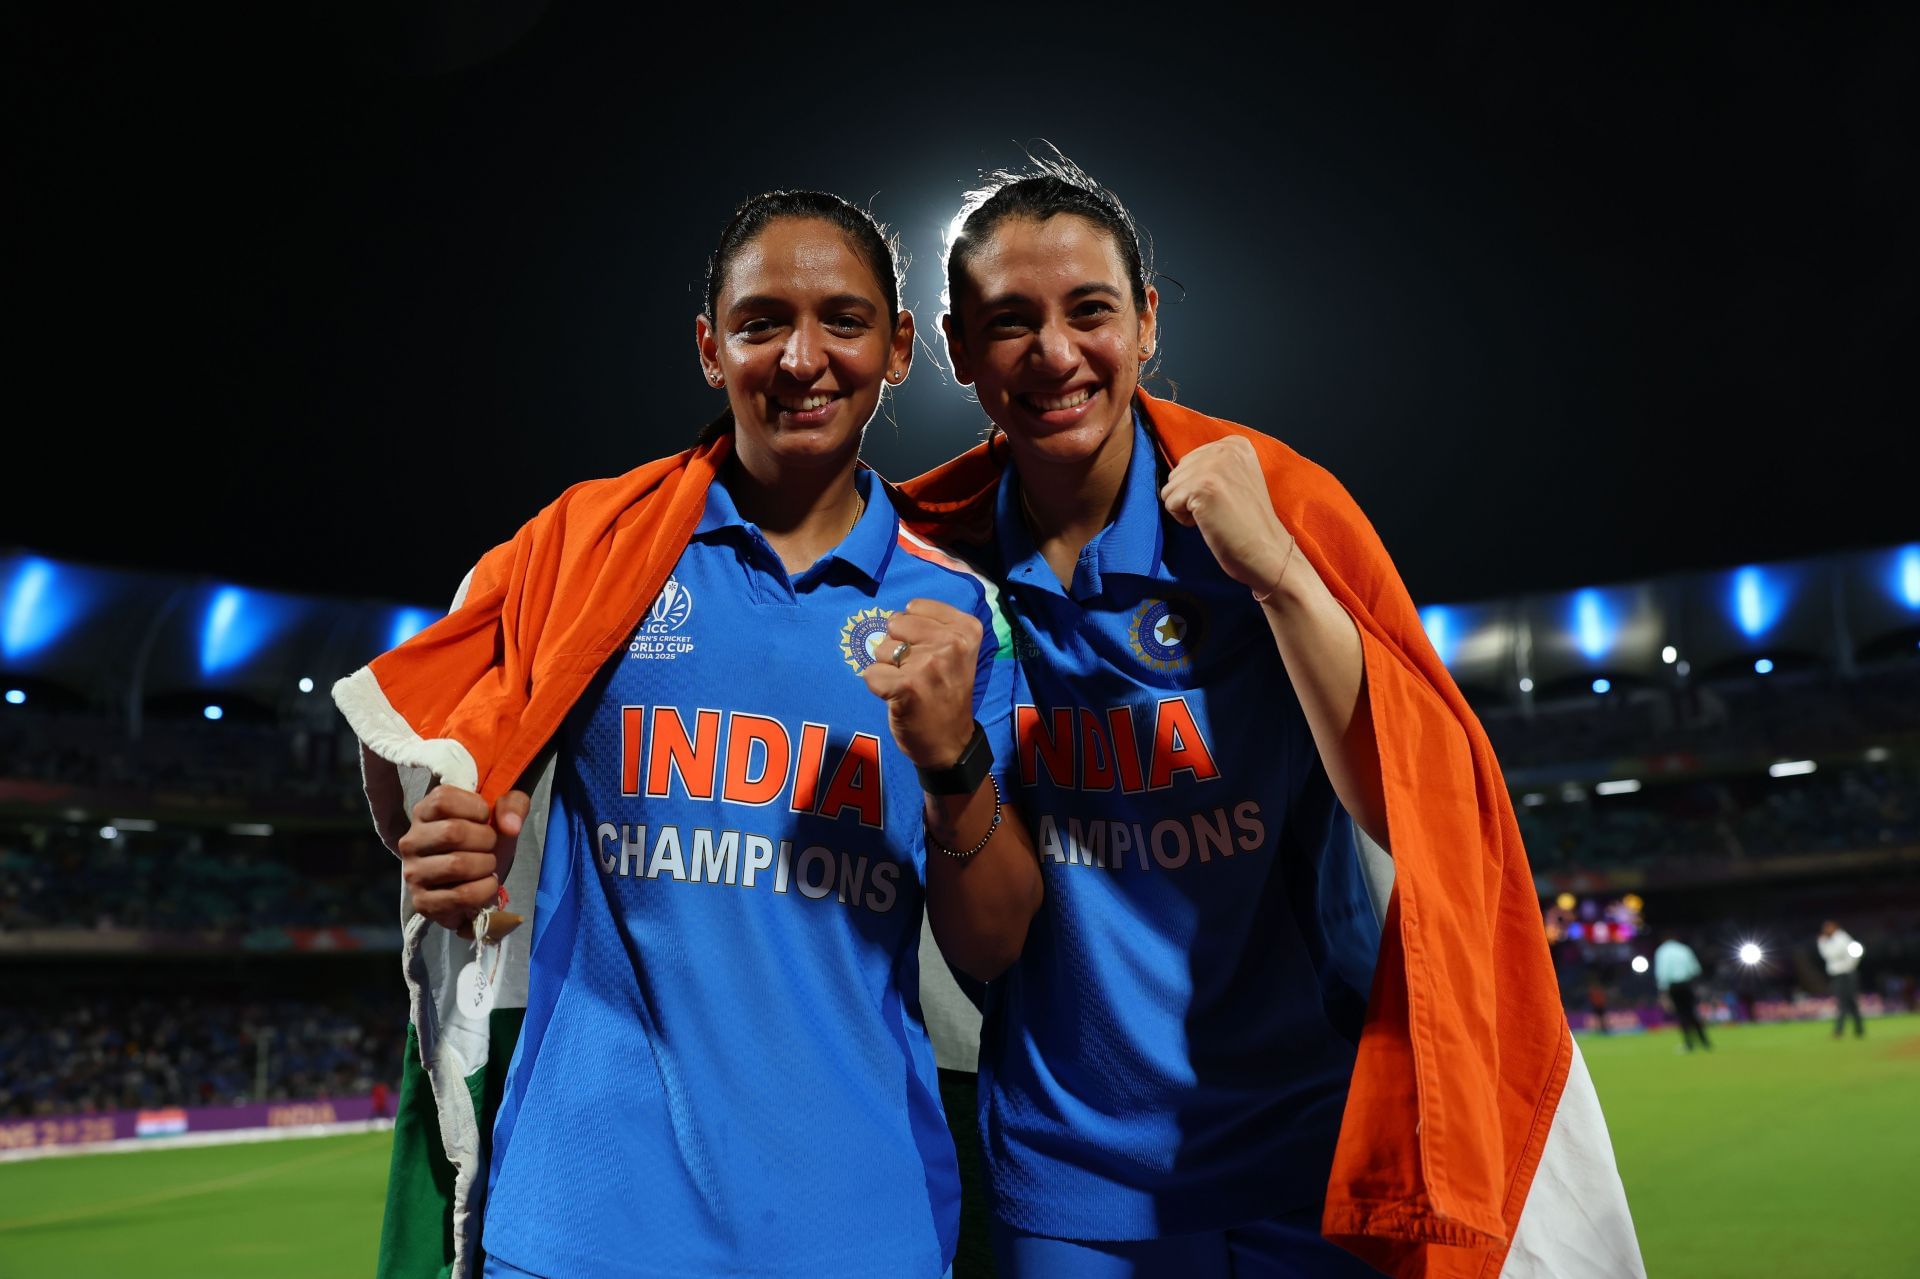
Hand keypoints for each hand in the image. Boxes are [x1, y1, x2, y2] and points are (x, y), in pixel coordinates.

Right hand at [396, 784, 530, 936]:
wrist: (475, 879)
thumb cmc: (482, 838)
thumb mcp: (501, 811)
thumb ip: (512, 804)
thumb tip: (511, 826)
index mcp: (423, 813)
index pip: (442, 800)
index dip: (475, 808)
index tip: (485, 818)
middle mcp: (411, 841)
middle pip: (452, 832)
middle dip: (486, 839)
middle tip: (491, 846)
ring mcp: (413, 873)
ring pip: (456, 865)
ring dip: (486, 866)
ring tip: (488, 866)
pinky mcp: (422, 901)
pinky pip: (460, 896)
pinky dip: (484, 891)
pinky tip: (487, 885)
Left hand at [860, 599, 980, 770]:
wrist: (951, 743)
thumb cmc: (947, 693)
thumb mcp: (957, 652)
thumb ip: (932, 626)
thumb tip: (894, 617)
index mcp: (966, 630)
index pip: (914, 607)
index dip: (912, 631)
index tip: (929, 653)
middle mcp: (951, 643)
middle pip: (895, 625)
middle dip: (897, 647)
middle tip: (916, 672)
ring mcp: (929, 665)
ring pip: (881, 649)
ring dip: (888, 668)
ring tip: (909, 686)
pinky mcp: (907, 687)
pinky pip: (870, 673)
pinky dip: (877, 687)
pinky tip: (897, 699)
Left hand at [1158, 436, 1294, 592]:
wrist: (1265, 550)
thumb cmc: (1249, 522)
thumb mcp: (1237, 478)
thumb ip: (1213, 466)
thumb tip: (1179, 470)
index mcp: (1235, 444)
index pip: (1189, 461)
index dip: (1199, 487)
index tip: (1225, 499)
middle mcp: (1225, 449)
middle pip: (1177, 472)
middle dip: (1191, 496)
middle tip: (1220, 510)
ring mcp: (1213, 466)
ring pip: (1170, 487)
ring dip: (1186, 508)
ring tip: (1215, 515)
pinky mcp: (1201, 486)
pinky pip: (1169, 502)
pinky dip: (1183, 519)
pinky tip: (1209, 522)